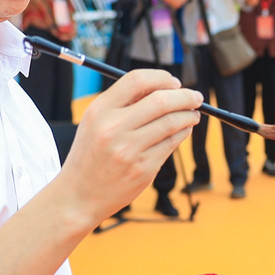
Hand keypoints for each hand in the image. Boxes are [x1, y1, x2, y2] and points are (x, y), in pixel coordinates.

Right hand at [57, 69, 202, 221]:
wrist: (79, 195)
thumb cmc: (91, 155)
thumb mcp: (95, 122)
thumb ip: (123, 103)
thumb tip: (165, 87)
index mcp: (99, 110)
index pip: (137, 80)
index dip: (162, 78)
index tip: (174, 83)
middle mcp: (113, 128)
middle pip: (161, 100)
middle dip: (186, 96)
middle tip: (196, 97)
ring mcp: (129, 150)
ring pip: (172, 123)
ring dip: (189, 116)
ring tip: (192, 114)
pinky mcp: (143, 169)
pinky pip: (171, 144)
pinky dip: (182, 133)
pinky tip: (183, 131)